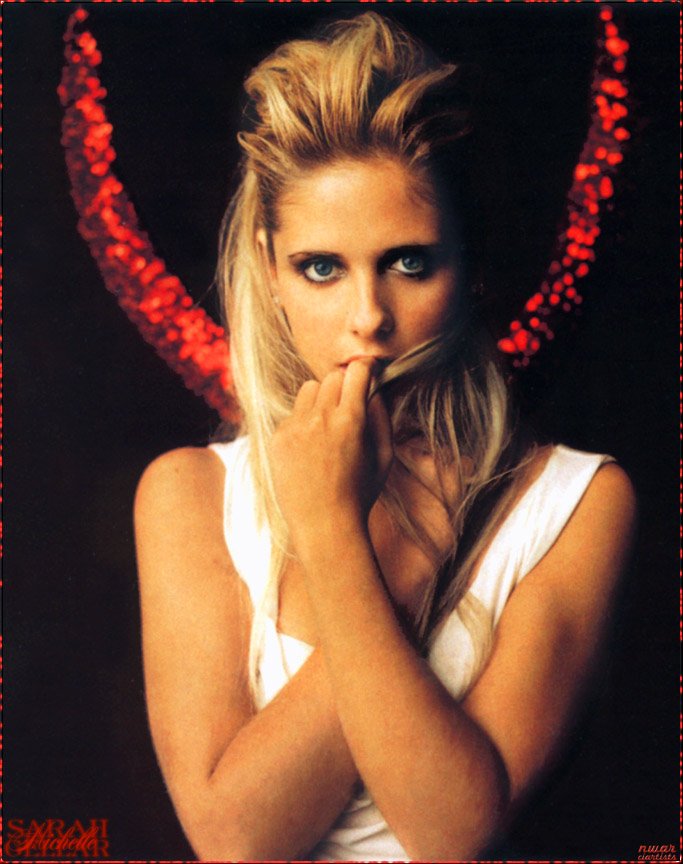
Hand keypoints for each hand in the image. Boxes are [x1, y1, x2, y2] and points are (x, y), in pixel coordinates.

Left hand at [270, 359, 392, 550]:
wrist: (323, 525)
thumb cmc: (359, 494)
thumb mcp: (384, 457)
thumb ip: (382, 418)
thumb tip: (375, 391)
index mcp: (351, 420)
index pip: (356, 372)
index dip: (364, 369)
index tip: (366, 372)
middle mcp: (321, 417)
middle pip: (332, 377)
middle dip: (343, 386)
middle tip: (348, 406)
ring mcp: (295, 427)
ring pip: (309, 389)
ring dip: (320, 399)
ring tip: (327, 426)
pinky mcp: (278, 438)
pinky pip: (292, 414)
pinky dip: (303, 423)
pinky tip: (309, 449)